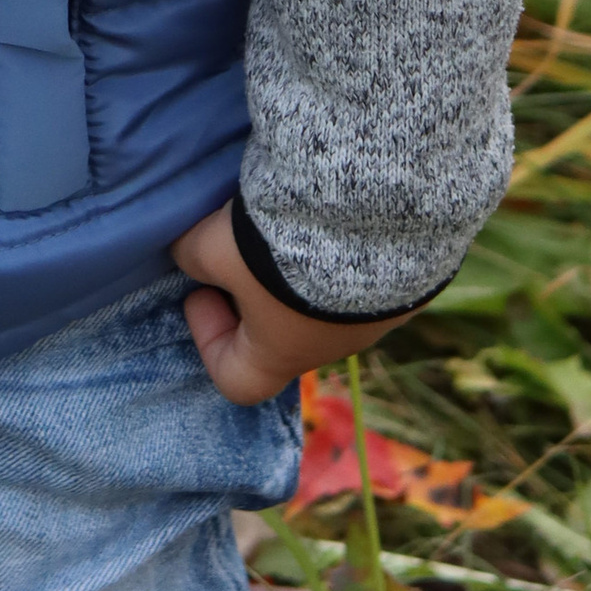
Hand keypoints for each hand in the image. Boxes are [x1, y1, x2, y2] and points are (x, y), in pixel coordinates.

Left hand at [172, 199, 413, 407]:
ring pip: (321, 305)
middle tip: (237, 244)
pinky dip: (335, 254)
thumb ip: (192, 256)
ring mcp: (376, 320)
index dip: (207, 339)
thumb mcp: (214, 245)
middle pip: (278, 336)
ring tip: (281, 222)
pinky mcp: (404, 284)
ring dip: (294, 271)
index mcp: (283, 353)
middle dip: (250, 293)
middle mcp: (332, 348)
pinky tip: (324, 212)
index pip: (236, 380)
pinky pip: (359, 278)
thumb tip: (187, 255)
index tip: (202, 289)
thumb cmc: (282, 245)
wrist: (374, 211)